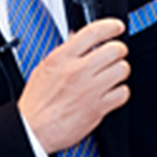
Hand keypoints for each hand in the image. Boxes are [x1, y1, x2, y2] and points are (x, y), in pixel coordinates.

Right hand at [17, 18, 129, 154]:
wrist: (33, 130)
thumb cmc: (36, 103)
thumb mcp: (44, 68)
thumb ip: (65, 53)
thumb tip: (79, 38)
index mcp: (62, 59)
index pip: (93, 32)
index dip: (110, 26)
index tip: (117, 27)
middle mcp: (78, 71)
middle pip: (115, 49)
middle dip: (118, 50)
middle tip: (115, 54)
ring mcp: (90, 90)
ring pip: (122, 70)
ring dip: (120, 71)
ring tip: (111, 75)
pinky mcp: (98, 108)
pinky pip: (122, 93)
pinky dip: (120, 92)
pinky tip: (111, 92)